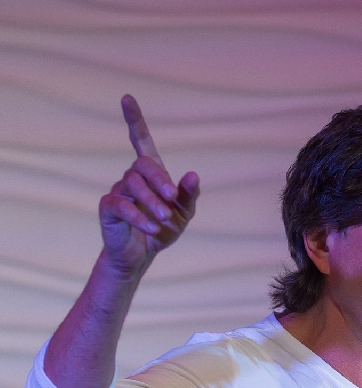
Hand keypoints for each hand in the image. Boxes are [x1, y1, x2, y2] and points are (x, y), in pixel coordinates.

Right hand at [98, 94, 199, 277]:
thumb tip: (192, 173)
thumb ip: (189, 194)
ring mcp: (118, 190)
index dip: (135, 120)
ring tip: (165, 219)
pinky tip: (152, 228)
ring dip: (152, 201)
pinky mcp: (108, 207)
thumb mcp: (184, 213)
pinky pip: (121, 205)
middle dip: (160, 180)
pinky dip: (139, 216)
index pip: (141, 140)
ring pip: (132, 184)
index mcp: (151, 174)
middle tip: (172, 200)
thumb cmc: (164, 229)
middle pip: (143, 164)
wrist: (144, 254)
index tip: (127, 98)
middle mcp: (132, 177)